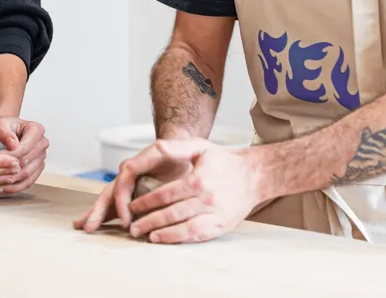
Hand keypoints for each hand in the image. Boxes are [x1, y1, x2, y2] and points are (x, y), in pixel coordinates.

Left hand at [0, 115, 48, 194]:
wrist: (6, 132)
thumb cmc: (4, 127)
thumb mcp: (0, 124)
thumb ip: (5, 132)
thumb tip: (13, 145)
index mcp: (37, 130)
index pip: (25, 148)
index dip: (9, 157)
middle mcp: (42, 143)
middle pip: (27, 162)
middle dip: (9, 170)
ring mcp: (41, 157)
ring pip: (28, 174)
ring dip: (12, 181)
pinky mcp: (37, 168)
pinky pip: (28, 182)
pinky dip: (16, 187)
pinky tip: (3, 189)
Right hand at [73, 145, 189, 232]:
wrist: (177, 149)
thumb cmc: (175, 151)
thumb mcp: (172, 150)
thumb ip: (166, 149)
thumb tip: (160, 146)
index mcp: (135, 164)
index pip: (123, 183)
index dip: (122, 202)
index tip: (126, 221)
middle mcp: (126, 174)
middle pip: (109, 192)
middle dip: (97, 210)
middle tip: (88, 227)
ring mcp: (126, 183)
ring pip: (108, 198)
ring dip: (95, 213)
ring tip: (82, 225)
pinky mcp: (130, 192)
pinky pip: (114, 203)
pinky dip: (105, 214)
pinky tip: (96, 225)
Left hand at [75, 138, 259, 243]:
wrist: (253, 175)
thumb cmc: (222, 160)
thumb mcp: (199, 147)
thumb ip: (176, 147)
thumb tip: (154, 146)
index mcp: (198, 180)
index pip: (165, 195)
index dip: (146, 202)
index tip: (132, 207)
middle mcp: (206, 199)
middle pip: (171, 214)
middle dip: (149, 221)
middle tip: (133, 227)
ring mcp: (214, 214)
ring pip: (183, 228)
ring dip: (162, 233)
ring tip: (146, 236)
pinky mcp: (221, 226)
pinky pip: (197, 236)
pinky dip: (180, 239)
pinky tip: (167, 239)